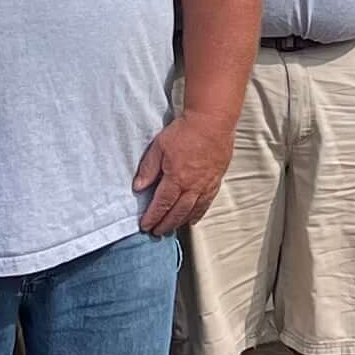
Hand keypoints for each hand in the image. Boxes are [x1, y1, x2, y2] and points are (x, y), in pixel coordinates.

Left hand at [133, 108, 234, 233]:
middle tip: (156, 232)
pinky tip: (193, 218)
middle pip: (177, 212)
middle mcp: (192, 186)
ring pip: (192, 210)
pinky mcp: (215, 181)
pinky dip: (198, 213)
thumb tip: (138, 187)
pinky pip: (207, 203)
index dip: (152, 217)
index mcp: (176, 178)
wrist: (212, 122)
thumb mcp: (159, 146)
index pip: (161, 204)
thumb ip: (148, 169)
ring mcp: (205, 185)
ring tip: (171, 229)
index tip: (146, 225)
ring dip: (180, 222)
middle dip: (165, 224)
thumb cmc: (186, 131)